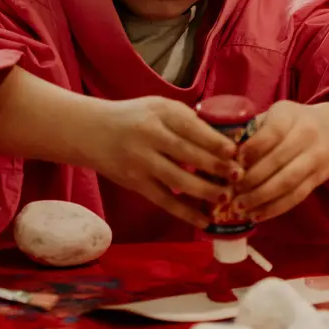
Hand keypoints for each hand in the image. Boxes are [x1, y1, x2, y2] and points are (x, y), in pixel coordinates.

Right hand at [87, 96, 241, 227]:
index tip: (235, 152)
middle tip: (238, 176)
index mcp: (160, 112)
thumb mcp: (158, 107)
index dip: (214, 141)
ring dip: (204, 191)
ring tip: (225, 197)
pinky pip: (164, 200)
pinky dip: (185, 212)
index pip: (191, 127)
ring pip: (177, 179)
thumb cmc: (134, 117)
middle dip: (215, 166)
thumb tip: (225, 139)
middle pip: (186, 153)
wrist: (90, 130)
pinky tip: (204, 221)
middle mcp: (149, 135)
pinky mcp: (135, 183)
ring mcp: (140, 161)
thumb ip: (186, 120)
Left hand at [232, 101, 328, 221]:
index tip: (235, 162)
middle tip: (230, 192)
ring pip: (287, 181)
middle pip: (278, 160)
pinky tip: (256, 215)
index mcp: (290, 114)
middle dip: (251, 179)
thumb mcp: (274, 116)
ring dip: (261, 197)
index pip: (272, 132)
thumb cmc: (291, 123)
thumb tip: (224, 156)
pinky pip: (296, 196)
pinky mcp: (318, 178)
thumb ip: (252, 131)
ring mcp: (316, 158)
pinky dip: (275, 208)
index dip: (253, 148)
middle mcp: (307, 134)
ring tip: (239, 207)